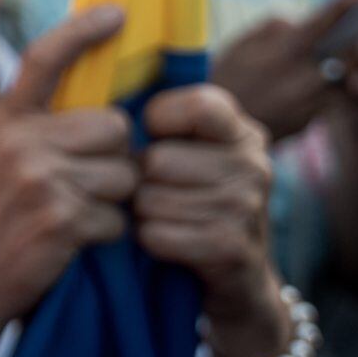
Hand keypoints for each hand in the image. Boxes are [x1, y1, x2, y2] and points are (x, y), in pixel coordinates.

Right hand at [0, 6, 137, 337]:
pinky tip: (73, 240)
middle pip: (114, 126)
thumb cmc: (0, 216)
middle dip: (116, 158)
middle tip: (86, 184)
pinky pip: (118, 216)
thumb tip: (111, 104)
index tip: (119, 11)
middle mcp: (19, 140)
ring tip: (76, 214)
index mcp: (6, 119)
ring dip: (115, 200)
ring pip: (124, 173)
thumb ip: (46, 127)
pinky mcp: (59, 217)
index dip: (82, 30)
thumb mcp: (7, 158)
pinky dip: (107, 233)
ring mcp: (38, 178)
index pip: (44, 58)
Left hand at [136, 84, 280, 356]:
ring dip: (142, 214)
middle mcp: (254, 164)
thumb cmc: (193, 206)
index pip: (195, 104)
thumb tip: (103, 71)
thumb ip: (163, 120)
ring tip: (160, 219)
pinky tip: (164, 245)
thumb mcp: (190, 155)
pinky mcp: (233, 249)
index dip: (158, 120)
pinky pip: (159, 235)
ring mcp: (249, 208)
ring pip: (152, 199)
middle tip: (154, 193)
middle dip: (141, 180)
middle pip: (159, 159)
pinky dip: (150, 242)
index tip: (154, 138)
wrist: (238, 285)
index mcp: (242, 131)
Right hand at [212, 0, 357, 141]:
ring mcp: (309, 103)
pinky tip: (352, 73)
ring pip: (348, 78)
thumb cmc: (224, 80)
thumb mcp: (240, 46)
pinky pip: (338, 98)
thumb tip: (301, 22)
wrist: (213, 130)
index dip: (340, 7)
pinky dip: (346, 84)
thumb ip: (274, 29)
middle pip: (347, 53)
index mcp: (281, 55)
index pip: (318, 26)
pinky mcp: (311, 120)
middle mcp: (300, 80)